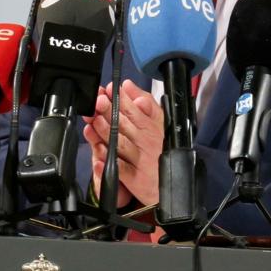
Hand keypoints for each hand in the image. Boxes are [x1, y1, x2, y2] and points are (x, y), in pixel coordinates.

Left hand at [82, 79, 164, 206]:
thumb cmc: (164, 151)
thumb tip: (128, 85)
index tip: (108, 90)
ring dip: (106, 131)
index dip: (120, 98)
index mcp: (152, 125)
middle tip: (99, 101)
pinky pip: (120, 167)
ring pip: (120, 142)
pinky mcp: (135, 178)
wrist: (175, 185)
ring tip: (95, 121)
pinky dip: (109, 159)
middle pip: (124, 123)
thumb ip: (145, 103)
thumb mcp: (160, 122)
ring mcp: (140, 159)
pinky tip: (99, 151)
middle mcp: (146, 141)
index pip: (133, 108)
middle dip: (109, 110)